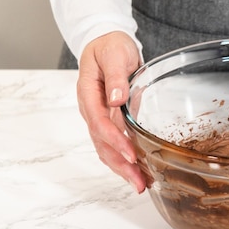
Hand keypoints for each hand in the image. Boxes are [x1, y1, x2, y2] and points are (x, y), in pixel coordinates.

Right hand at [77, 31, 145, 192]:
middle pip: (101, 144)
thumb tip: (116, 99)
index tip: (131, 153)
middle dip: (120, 165)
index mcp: (88, 94)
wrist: (106, 43)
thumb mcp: (114, 54)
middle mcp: (91, 110)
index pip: (99, 123)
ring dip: (122, 169)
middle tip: (139, 183)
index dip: (114, 140)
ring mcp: (99, 118)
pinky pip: (113, 145)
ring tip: (141, 185)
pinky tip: (138, 172)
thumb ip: (115, 77)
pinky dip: (124, 160)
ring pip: (106, 149)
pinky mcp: (109, 121)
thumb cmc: (110, 47)